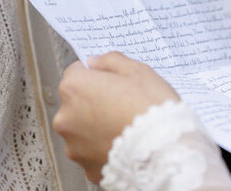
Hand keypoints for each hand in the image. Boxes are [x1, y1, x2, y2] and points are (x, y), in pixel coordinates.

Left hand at [53, 52, 180, 182]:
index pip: (76, 73)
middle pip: (77, 103)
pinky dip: (104, 150)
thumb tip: (95, 62)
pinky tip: (124, 146)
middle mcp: (66, 117)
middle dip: (95, 103)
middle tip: (122, 105)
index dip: (97, 76)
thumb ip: (110, 61)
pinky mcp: (87, 168)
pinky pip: (93, 154)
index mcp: (74, 88)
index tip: (112, 83)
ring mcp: (74, 146)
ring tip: (125, 128)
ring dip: (97, 128)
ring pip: (83, 131)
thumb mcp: (137, 71)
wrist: (165, 153)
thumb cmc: (151, 109)